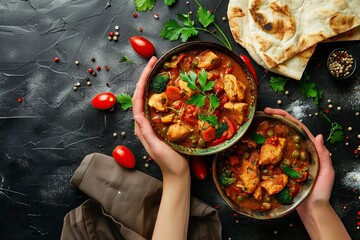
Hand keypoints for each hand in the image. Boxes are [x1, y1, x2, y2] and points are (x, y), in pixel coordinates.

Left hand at [132, 56, 188, 177]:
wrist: (178, 173)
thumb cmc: (169, 163)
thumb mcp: (156, 149)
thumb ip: (147, 133)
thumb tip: (137, 115)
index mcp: (142, 127)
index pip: (138, 100)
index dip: (142, 82)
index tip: (149, 66)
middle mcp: (146, 122)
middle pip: (143, 95)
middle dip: (147, 77)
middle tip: (155, 61)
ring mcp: (155, 122)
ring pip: (151, 98)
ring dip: (154, 82)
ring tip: (160, 69)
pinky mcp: (164, 124)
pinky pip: (161, 105)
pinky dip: (163, 93)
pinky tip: (171, 87)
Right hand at [263, 107, 334, 205]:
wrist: (312, 210)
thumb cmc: (321, 192)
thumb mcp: (327, 172)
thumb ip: (323, 156)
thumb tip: (318, 136)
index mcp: (309, 149)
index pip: (298, 128)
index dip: (286, 117)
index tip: (272, 111)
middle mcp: (298, 151)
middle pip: (286, 130)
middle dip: (275, 119)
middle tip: (262, 113)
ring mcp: (288, 159)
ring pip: (279, 141)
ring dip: (269, 131)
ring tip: (257, 124)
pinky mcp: (281, 168)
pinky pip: (273, 156)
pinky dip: (265, 149)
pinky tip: (256, 145)